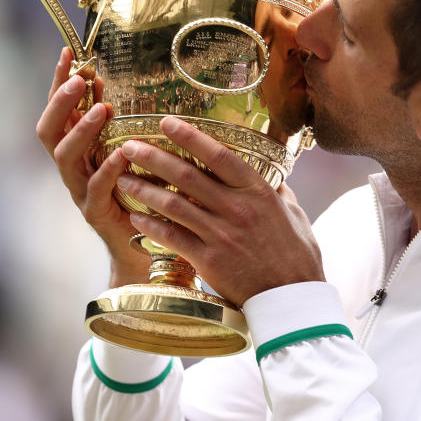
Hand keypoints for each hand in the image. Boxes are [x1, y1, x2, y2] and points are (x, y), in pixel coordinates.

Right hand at [36, 47, 148, 286]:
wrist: (141, 248)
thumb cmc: (136, 193)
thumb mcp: (124, 151)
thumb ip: (113, 122)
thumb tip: (107, 81)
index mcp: (76, 150)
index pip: (57, 110)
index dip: (57, 81)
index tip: (67, 52)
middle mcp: (71, 169)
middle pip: (49, 131)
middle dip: (60, 102)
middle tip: (77, 79)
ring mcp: (79, 191)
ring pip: (65, 158)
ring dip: (81, 130)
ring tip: (100, 109)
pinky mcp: (96, 213)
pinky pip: (96, 189)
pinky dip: (108, 168)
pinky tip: (122, 152)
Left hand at [115, 116, 324, 306]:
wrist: (292, 298)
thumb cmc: (297, 255)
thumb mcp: (293, 213)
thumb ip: (276, 191)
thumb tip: (271, 175)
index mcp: (258, 191)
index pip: (218, 155)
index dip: (190, 136)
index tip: (166, 122)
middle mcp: (237, 208)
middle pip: (187, 175)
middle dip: (153, 157)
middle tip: (129, 146)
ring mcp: (221, 235)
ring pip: (173, 204)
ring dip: (144, 189)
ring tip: (123, 178)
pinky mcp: (209, 261)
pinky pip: (172, 237)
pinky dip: (151, 225)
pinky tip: (135, 215)